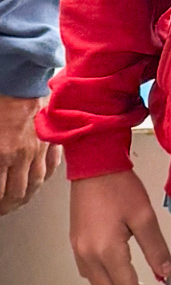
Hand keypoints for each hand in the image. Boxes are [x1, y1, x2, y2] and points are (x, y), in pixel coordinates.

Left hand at [0, 95, 59, 213]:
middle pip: (17, 193)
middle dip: (8, 206)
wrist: (21, 74)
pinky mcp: (50, 138)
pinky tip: (40, 181)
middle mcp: (22, 155)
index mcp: (2, 154)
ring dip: (25, 197)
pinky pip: (52, 164)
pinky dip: (45, 176)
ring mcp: (39, 148)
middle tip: (3, 210)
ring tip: (19, 202)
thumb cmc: (1, 97)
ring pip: (35, 183)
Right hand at [70, 169, 170, 284]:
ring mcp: (79, 250)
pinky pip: (89, 272)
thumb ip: (156, 248)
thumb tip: (165, 272)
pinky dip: (105, 280)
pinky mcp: (76, 242)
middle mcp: (88, 255)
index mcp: (107, 251)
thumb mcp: (144, 216)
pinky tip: (118, 273)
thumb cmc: (119, 186)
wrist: (94, 165)